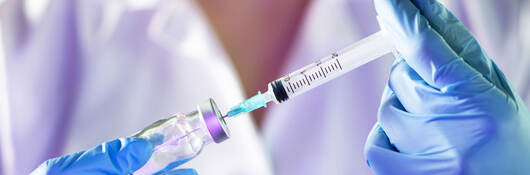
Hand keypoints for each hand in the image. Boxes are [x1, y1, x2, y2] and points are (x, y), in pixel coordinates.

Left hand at [30, 137, 196, 174]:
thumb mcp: (78, 168)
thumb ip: (110, 157)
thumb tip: (144, 145)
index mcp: (106, 164)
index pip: (139, 150)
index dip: (161, 141)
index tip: (180, 131)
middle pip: (151, 168)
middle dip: (173, 160)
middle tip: (194, 149)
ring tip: (192, 172)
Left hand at [364, 0, 529, 173]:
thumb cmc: (509, 148)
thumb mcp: (499, 96)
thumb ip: (463, 59)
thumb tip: (424, 19)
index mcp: (480, 101)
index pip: (427, 47)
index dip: (404, 19)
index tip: (389, 1)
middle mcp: (451, 127)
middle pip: (400, 76)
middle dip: (412, 78)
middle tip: (438, 98)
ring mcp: (426, 155)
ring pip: (387, 107)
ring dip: (403, 110)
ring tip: (436, 131)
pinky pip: (374, 142)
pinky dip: (386, 137)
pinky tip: (413, 145)